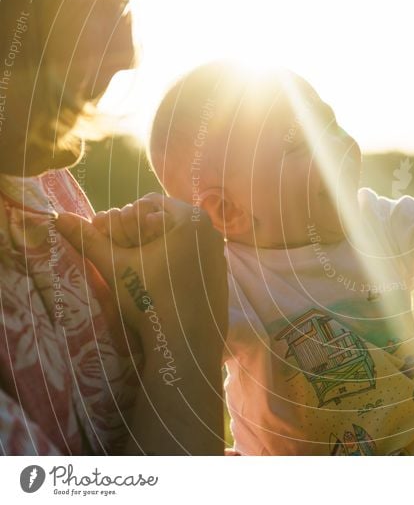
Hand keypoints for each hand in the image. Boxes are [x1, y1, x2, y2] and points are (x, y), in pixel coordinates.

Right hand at [56, 196, 227, 344]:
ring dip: (155, 247)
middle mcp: (210, 230)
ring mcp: (219, 253)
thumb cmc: (150, 299)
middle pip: (165, 220)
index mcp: (189, 218)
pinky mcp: (220, 275)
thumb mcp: (115, 266)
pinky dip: (174, 263)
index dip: (124, 219)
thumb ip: (89, 239)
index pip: (147, 203)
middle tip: (123, 255)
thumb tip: (59, 218)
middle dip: (139, 233)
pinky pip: (193, 258)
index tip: (112, 241)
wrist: (185, 344)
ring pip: (179, 239)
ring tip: (138, 270)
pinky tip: (159, 284)